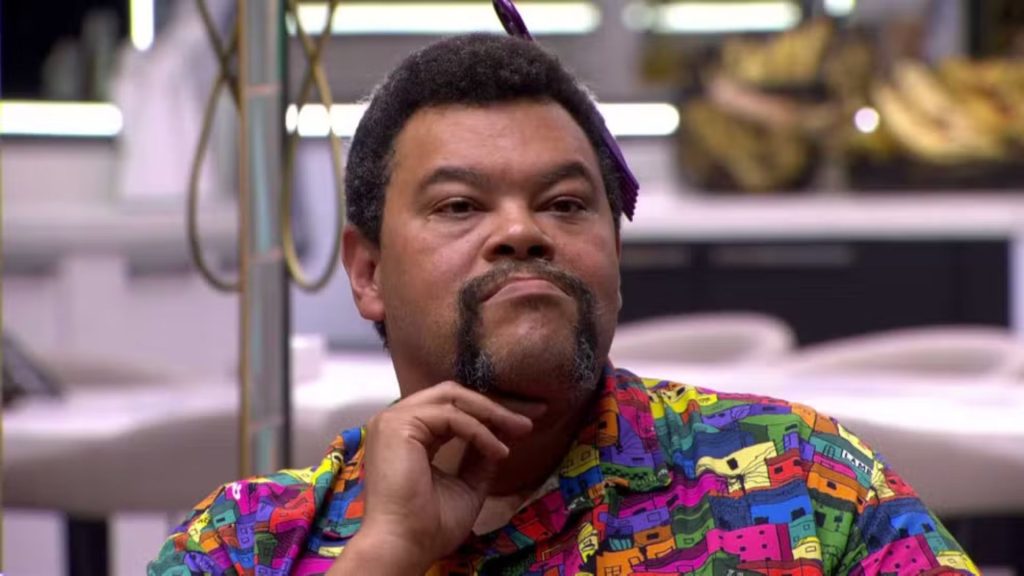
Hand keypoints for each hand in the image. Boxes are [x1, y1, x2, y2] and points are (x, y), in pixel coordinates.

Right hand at [329, 382, 544, 574]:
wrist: (404, 546)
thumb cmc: (429, 526)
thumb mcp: (467, 485)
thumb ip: (480, 458)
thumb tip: (503, 436)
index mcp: (407, 434)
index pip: (451, 408)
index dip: (489, 412)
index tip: (524, 423)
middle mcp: (397, 421)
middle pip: (452, 395)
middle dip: (494, 405)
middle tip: (529, 420)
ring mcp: (394, 420)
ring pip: (453, 399)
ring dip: (492, 414)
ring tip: (521, 430)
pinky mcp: (398, 425)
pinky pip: (451, 417)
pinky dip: (480, 432)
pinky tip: (499, 451)